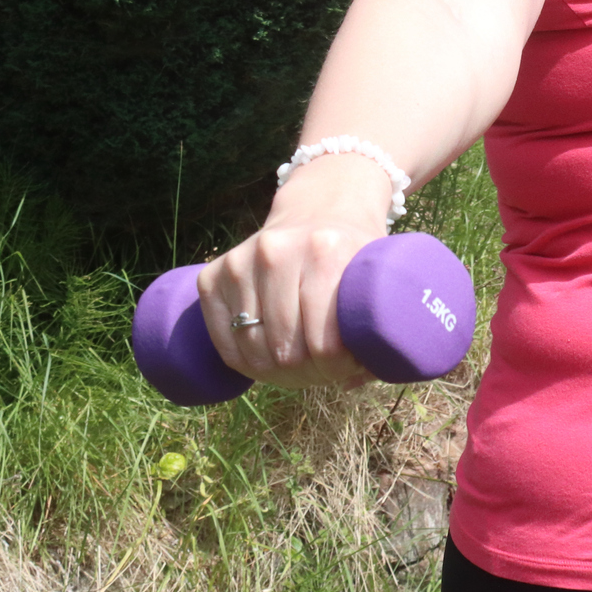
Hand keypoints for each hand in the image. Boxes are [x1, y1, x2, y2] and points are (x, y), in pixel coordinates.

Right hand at [195, 155, 389, 389]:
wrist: (319, 209)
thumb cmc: (352, 254)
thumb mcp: (375, 277)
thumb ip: (378, 327)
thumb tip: (354, 382)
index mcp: (325, 251)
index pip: (324, 343)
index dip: (337, 369)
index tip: (347, 368)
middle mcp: (276, 252)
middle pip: (286, 351)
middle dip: (308, 374)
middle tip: (323, 372)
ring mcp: (239, 262)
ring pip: (253, 351)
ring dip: (277, 374)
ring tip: (300, 369)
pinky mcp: (212, 275)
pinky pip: (224, 343)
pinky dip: (246, 365)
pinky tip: (269, 364)